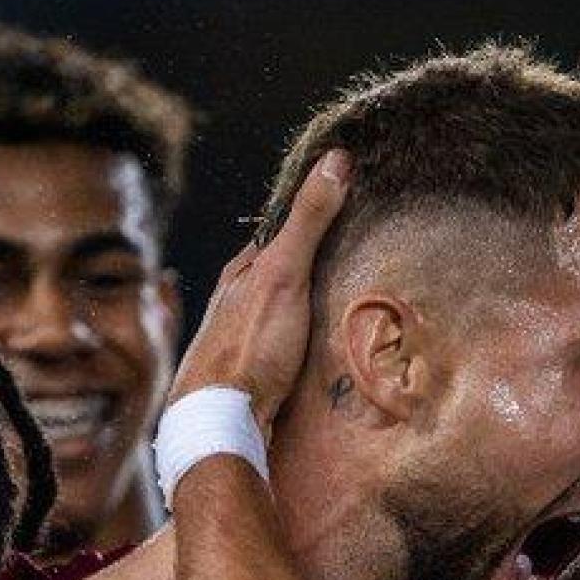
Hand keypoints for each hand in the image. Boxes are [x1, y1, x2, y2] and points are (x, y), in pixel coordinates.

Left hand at [167, 149, 350, 432]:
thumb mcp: (284, 273)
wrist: (221, 420)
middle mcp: (236, 306)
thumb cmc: (249, 345)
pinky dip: (306, 349)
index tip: (346, 213)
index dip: (310, 222)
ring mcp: (243, 344)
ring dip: (310, 316)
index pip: (278, 235)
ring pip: (282, 318)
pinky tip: (323, 359)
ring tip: (347, 316)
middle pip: (281, 279)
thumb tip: (336, 159)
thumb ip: (309, 220)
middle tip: (357, 269)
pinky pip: (285, 354)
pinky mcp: (253, 380)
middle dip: (313, 273)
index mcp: (240, 274)